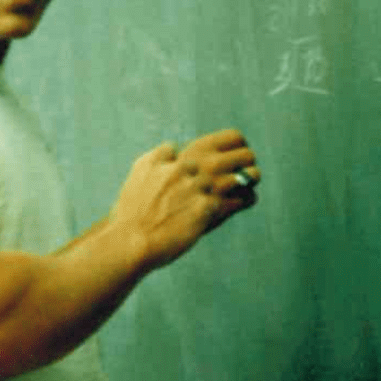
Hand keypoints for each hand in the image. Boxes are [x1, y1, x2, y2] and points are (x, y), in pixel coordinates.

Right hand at [110, 129, 258, 271]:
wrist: (131, 240)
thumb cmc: (132, 210)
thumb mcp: (140, 171)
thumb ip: (160, 156)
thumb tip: (174, 147)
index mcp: (178, 156)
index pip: (223, 139)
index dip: (230, 147)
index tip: (231, 155)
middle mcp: (193, 167)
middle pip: (239, 153)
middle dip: (245, 159)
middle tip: (247, 167)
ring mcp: (201, 188)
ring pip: (246, 175)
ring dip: (250, 178)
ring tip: (248, 183)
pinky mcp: (209, 210)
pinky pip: (242, 200)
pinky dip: (245, 200)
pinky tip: (244, 202)